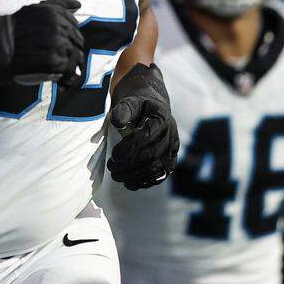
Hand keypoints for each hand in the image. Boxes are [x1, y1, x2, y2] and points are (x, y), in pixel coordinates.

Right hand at [0, 0, 84, 91]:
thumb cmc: (10, 31)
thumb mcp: (33, 11)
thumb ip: (57, 6)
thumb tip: (78, 5)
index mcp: (53, 13)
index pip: (74, 25)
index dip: (69, 36)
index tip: (60, 44)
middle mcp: (57, 26)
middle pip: (77, 41)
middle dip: (72, 52)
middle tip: (59, 61)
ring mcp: (57, 44)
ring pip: (75, 57)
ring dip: (69, 65)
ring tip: (58, 72)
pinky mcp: (53, 62)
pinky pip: (67, 71)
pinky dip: (64, 77)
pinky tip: (55, 79)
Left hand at [107, 63, 178, 190]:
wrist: (151, 108)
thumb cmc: (138, 105)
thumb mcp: (130, 101)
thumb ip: (123, 109)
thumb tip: (117, 122)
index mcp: (163, 119)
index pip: (148, 137)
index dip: (131, 148)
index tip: (114, 154)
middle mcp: (171, 136)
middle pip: (152, 155)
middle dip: (130, 164)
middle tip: (111, 167)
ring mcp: (172, 150)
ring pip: (157, 169)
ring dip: (136, 175)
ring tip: (117, 176)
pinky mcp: (169, 161)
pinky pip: (161, 176)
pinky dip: (145, 182)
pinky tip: (129, 183)